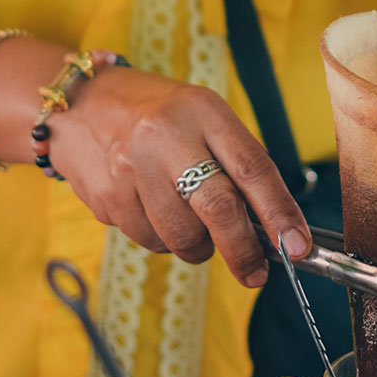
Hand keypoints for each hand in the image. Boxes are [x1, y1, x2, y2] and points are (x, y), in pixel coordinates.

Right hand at [47, 65, 308, 288]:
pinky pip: (149, 241)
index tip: (297, 246)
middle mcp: (164, 137)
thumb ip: (234, 163)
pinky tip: (155, 212)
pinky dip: (163, 240)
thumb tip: (271, 227)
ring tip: (193, 224)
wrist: (79, 104)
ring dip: (199, 246)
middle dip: (243, 250)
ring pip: (182, 236)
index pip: (251, 168)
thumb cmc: (155, 113)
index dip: (279, 213)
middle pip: (218, 208)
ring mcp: (131, 169)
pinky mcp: (106, 197)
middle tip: (256, 272)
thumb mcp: (200, 117)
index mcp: (201, 111)